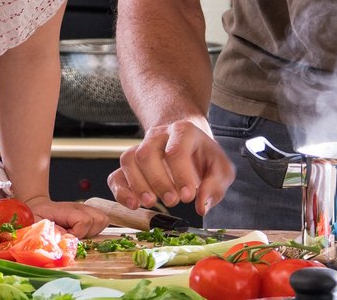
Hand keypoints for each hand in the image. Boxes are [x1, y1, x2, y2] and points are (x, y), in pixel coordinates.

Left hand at [22, 197, 109, 238]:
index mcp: (67, 210)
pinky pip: (102, 221)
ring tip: (79, 234)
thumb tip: (65, 241)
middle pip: (99, 219)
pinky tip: (83, 232)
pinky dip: (95, 229)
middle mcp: (80, 207)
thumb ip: (50, 233)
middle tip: (75, 236)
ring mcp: (86, 209)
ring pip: (103, 220)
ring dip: (94, 230)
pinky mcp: (89, 213)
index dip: (77, 233)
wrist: (37, 207)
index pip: (84, 221)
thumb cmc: (36, 216)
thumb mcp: (37, 224)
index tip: (66, 237)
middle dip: (89, 232)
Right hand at [107, 119, 234, 214]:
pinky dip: (121, 192)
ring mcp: (140, 148)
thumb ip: (215, 186)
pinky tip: (133, 204)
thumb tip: (201, 206)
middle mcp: (157, 136)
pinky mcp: (130, 166)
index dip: (181, 174)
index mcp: (183, 131)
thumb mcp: (220, 168)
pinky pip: (116, 175)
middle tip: (173, 201)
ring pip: (128, 161)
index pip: (176, 150)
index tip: (188, 196)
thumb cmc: (203, 157)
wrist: (188, 144)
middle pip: (147, 154)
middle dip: (158, 181)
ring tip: (151, 203)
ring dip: (137, 185)